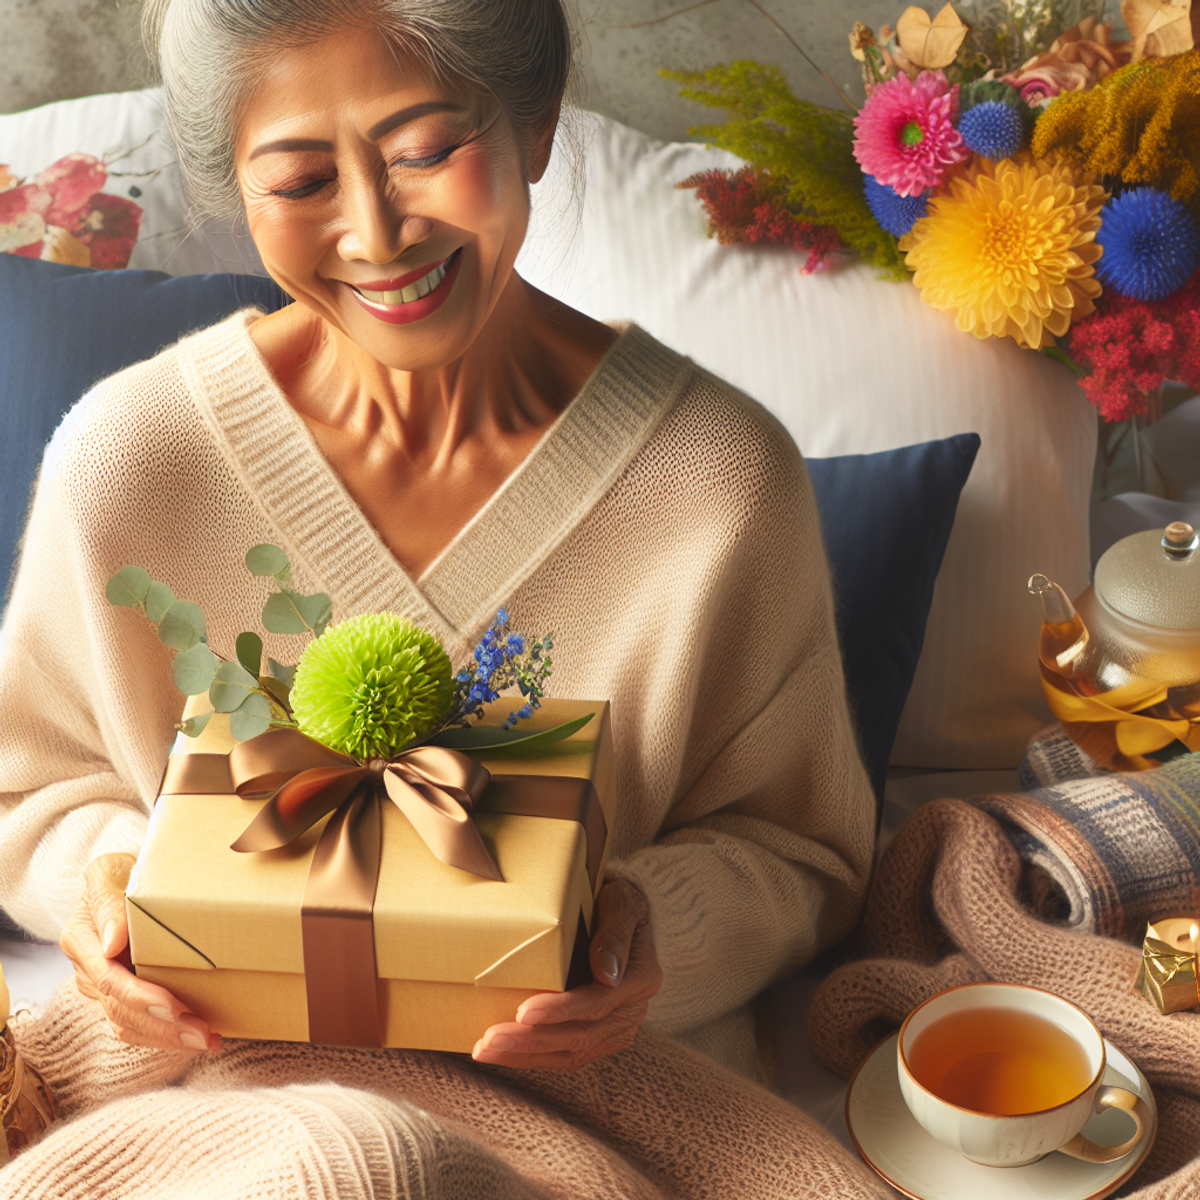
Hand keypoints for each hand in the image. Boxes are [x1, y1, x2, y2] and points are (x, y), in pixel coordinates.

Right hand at [59, 853, 219, 1053]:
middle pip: (120, 1009)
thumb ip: (108, 902)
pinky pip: (138, 1025)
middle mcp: (89, 970)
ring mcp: (104, 987)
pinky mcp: (122, 995)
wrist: (124, 879)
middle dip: (161, 1026)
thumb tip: (112, 944)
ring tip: (206, 1040)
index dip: (140, 997)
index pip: (108, 979)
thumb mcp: (110, 872)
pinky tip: (200, 1037)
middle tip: (200, 1033)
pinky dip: (166, 1035)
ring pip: (129, 1025)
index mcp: (81, 940)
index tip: (172, 1006)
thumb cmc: (122, 872)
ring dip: (167, 1038)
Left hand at [472, 878, 661, 1070]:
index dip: (560, 1011)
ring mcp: (616, 1028)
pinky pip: (565, 1054)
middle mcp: (632, 1011)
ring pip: (570, 1053)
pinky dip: (532, 1055)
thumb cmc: (616, 901)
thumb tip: (607, 975)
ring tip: (486, 1050)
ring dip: (526, 1054)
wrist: (621, 914)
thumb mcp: (621, 902)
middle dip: (532, 1040)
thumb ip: (615, 934)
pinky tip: (502, 1052)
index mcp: (641, 978)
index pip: (597, 1003)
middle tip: (490, 1040)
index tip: (524, 1011)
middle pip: (580, 1036)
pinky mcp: (599, 1037)